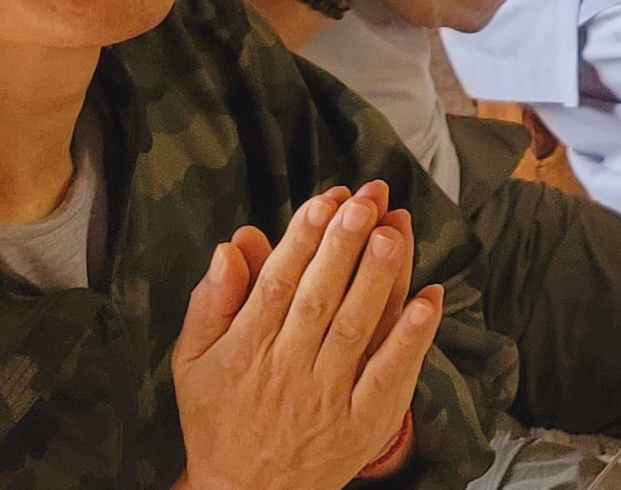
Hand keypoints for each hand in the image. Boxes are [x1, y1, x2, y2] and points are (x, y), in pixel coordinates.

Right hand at [174, 183, 442, 489]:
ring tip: (394, 231)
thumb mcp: (193, 362)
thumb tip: (232, 245)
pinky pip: (389, 375)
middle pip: (320, 297)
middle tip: (366, 199)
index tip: (325, 200)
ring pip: (356, 328)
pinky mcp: (363, 422)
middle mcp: (287, 370)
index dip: (302, 240)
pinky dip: (411, 338)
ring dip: (378, 278)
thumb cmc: (219, 418)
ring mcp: (327, 397)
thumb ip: (212, 302)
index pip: (277, 284)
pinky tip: (428, 300)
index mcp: (245, 351)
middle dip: (344, 244)